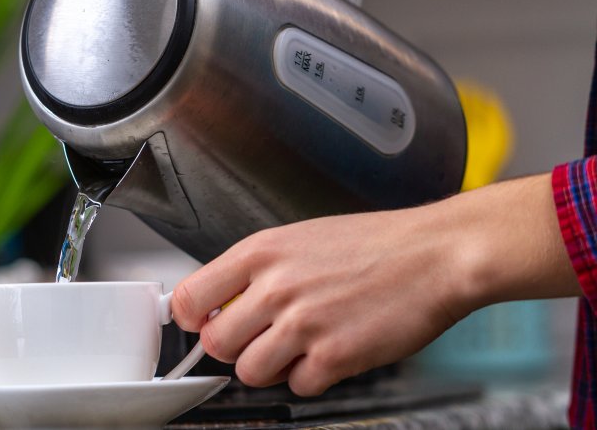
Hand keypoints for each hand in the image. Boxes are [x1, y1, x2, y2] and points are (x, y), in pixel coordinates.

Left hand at [171, 173, 577, 395]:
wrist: (436, 254)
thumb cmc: (376, 244)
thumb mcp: (301, 238)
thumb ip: (258, 270)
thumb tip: (222, 301)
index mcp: (260, 252)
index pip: (189, 296)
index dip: (190, 318)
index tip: (200, 323)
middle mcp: (274, 287)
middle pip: (215, 343)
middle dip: (234, 347)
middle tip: (258, 340)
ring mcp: (302, 324)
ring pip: (249, 372)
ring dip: (271, 368)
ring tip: (297, 349)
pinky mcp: (334, 356)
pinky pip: (297, 387)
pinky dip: (311, 378)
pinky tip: (330, 354)